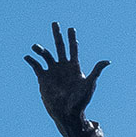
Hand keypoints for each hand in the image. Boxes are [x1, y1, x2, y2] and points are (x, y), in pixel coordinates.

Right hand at [25, 22, 107, 136]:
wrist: (67, 113)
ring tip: (35, 46)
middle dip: (58, 35)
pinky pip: (36, 66)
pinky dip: (31, 61)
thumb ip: (97, 71)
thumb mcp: (90, 84)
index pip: (73, 49)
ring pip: (46, 55)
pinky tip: (27, 57)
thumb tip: (108, 61)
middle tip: (55, 23)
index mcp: (74, 67)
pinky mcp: (43, 78)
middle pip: (60, 46)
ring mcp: (52, 72)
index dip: (72, 39)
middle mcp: (63, 67)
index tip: (71, 28)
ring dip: (40, 49)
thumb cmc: (81, 101)